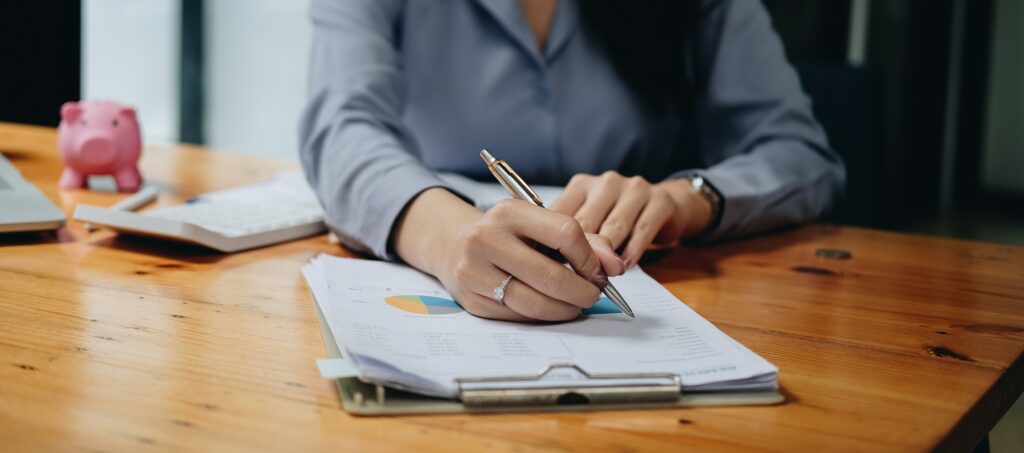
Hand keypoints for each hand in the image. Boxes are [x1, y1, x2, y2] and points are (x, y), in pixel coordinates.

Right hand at [393, 189, 624, 321]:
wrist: (454, 245)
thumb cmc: (508, 234)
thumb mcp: (540, 225)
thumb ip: (584, 241)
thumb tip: (614, 266)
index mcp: (509, 212)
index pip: (565, 233)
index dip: (589, 258)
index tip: (597, 271)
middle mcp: (486, 239)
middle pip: (551, 276)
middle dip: (582, 292)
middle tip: (593, 295)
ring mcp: (475, 271)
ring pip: (535, 302)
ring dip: (565, 309)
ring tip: (576, 304)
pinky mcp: (472, 300)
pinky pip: (519, 315)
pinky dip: (542, 316)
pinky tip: (550, 308)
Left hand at [549, 171, 712, 267]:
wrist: (666, 205)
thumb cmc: (618, 218)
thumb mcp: (591, 222)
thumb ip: (572, 237)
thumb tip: (548, 262)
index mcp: (582, 185)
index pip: (562, 215)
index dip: (555, 243)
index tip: (552, 268)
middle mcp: (606, 182)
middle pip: (587, 222)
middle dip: (581, 254)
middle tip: (576, 279)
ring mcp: (634, 188)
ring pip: (614, 227)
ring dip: (607, 255)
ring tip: (601, 276)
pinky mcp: (659, 200)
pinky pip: (642, 230)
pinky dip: (632, 251)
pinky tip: (625, 266)